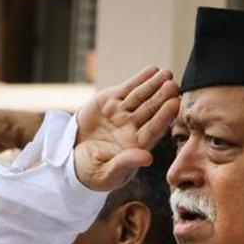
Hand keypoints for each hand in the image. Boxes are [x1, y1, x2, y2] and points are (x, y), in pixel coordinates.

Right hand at [75, 66, 179, 190]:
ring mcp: (122, 113)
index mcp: (136, 146)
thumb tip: (148, 158)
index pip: (153, 129)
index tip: (174, 104)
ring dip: (154, 85)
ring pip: (141, 96)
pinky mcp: (111, 101)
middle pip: (151, 110)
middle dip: (162, 97)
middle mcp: (133, 127)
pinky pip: (128, 89)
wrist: (69, 158)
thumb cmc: (91, 172)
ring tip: (167, 74)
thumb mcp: (105, 173)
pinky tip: (153, 70)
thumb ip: (125, 164)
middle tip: (173, 85)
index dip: (164, 117)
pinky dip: (140, 79)